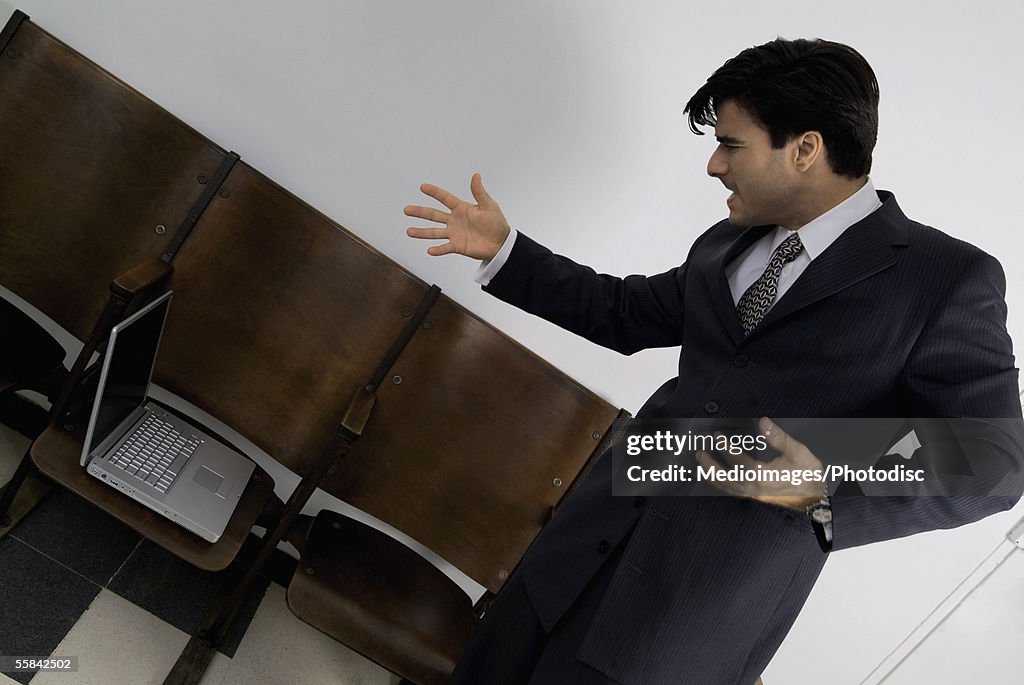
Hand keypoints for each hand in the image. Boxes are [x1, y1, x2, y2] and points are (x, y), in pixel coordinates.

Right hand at [405, 173, 511, 259]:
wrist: (501, 243)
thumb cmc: (496, 223)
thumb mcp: (489, 205)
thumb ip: (479, 192)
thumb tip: (476, 175)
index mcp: (461, 208)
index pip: (445, 198)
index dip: (434, 192)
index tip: (423, 187)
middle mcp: (454, 220)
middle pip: (434, 215)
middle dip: (420, 212)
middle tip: (407, 210)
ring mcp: (454, 234)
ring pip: (434, 232)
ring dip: (421, 232)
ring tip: (409, 231)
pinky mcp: (457, 246)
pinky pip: (445, 248)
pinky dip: (438, 250)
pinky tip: (429, 250)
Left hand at [695, 418, 824, 510]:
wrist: (816, 499)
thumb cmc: (808, 475)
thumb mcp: (798, 452)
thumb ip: (779, 437)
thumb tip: (763, 421)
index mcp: (762, 475)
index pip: (738, 459)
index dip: (726, 446)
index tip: (717, 436)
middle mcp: (755, 487)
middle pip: (726, 478)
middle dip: (711, 466)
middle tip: (700, 454)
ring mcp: (754, 494)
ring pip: (728, 487)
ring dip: (713, 476)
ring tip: (702, 465)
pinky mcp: (756, 497)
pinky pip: (734, 492)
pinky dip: (722, 485)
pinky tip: (717, 479)